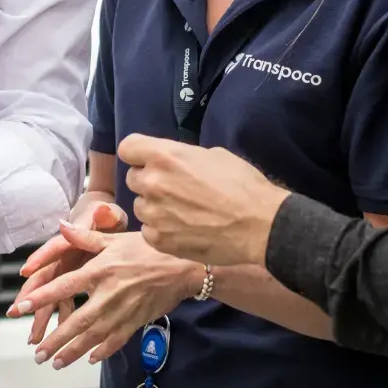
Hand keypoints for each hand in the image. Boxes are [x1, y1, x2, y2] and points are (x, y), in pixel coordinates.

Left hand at [13, 224, 202, 369]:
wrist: (183, 265)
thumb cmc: (148, 248)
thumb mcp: (115, 237)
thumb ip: (85, 236)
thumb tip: (60, 226)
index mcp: (101, 270)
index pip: (65, 286)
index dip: (42, 297)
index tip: (22, 307)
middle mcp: (109, 293)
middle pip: (77, 320)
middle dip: (55, 338)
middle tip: (37, 353)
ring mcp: (123, 311)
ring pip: (93, 336)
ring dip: (73, 351)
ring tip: (55, 362)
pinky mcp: (137, 321)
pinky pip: (116, 340)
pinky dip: (102, 351)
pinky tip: (90, 358)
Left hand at [118, 135, 287, 266]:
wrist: (259, 225)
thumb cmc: (242, 185)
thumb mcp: (212, 155)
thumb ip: (182, 157)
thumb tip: (174, 162)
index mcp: (164, 156)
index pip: (127, 147)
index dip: (138, 154)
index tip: (149, 160)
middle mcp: (153, 182)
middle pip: (133, 177)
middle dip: (149, 180)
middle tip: (173, 188)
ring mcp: (154, 214)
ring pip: (140, 205)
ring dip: (154, 206)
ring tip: (181, 211)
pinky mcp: (159, 240)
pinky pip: (148, 230)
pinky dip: (161, 229)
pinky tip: (182, 228)